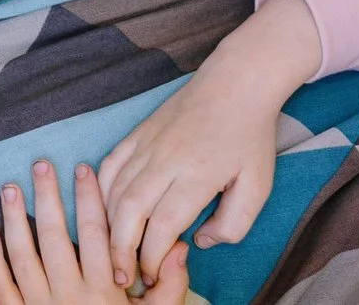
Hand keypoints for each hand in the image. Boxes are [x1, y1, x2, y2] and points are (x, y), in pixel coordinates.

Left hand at [0, 160, 187, 304]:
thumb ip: (169, 286)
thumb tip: (179, 246)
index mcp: (103, 291)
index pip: (96, 234)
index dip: (90, 199)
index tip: (84, 169)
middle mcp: (69, 294)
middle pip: (55, 235)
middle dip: (48, 197)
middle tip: (41, 164)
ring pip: (23, 254)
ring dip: (14, 218)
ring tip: (9, 187)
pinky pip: (0, 285)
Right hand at [98, 0, 307, 287]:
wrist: (235, 83)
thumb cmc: (249, 137)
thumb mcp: (258, 186)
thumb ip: (233, 223)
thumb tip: (199, 241)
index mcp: (198, 175)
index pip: (164, 224)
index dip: (152, 255)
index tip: (150, 276)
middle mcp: (166, 160)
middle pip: (129, 210)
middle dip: (120, 247)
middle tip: (120, 274)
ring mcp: (147, 144)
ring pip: (114, 189)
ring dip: (108, 224)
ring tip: (110, 249)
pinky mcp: (137, 134)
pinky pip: (109, 165)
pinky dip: (100, 191)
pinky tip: (103, 210)